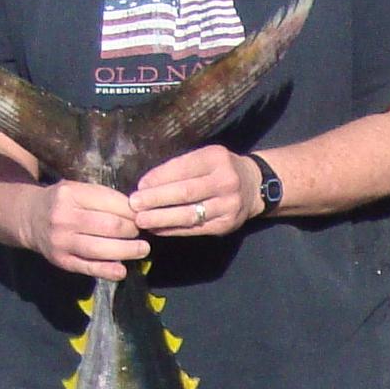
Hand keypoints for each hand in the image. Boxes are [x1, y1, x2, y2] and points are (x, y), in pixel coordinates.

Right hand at [18, 175, 150, 280]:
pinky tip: (122, 270)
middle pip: (110, 226)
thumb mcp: (77, 189)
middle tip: (141, 231)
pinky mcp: (62, 261)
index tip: (142, 215)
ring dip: (128, 250)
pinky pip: (89, 267)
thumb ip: (103, 198)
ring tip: (142, 249)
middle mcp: (64, 217)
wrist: (30, 218)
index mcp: (71, 194)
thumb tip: (137, 213)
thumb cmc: (62, 202)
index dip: (132, 211)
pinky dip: (109, 271)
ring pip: (102, 249)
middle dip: (132, 230)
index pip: (111, 203)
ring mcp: (62, 241)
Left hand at [130, 144, 261, 240]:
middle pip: (185, 192)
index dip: (159, 178)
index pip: (183, 168)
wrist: (255, 187)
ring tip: (141, 220)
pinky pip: (195, 229)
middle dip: (156, 199)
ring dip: (162, 218)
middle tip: (134, 205)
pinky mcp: (225, 225)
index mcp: (216, 159)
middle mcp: (225, 181)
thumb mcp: (205, 158)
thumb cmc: (220, 169)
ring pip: (189, 214)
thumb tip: (147, 183)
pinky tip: (157, 229)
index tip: (140, 186)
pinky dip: (173, 230)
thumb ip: (180, 167)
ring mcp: (228, 205)